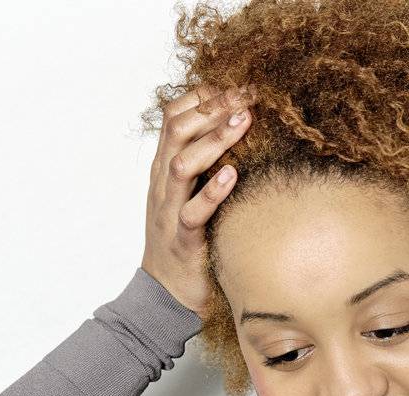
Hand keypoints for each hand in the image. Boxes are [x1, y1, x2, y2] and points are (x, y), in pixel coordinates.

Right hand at [140, 79, 256, 316]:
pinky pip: (193, 213)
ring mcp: (169, 211)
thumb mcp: (190, 195)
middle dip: (212, 108)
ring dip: (213, 140)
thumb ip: (203, 166)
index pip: (174, 116)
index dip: (203, 96)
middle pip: (177, 130)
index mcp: (164, 169)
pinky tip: (232, 175)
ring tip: (243, 121)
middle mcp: (163, 185)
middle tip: (245, 96)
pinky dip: (212, 192)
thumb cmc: (185, 242)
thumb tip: (237, 134)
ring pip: (182, 164)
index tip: (236, 87)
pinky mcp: (182, 241)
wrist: (166, 295)